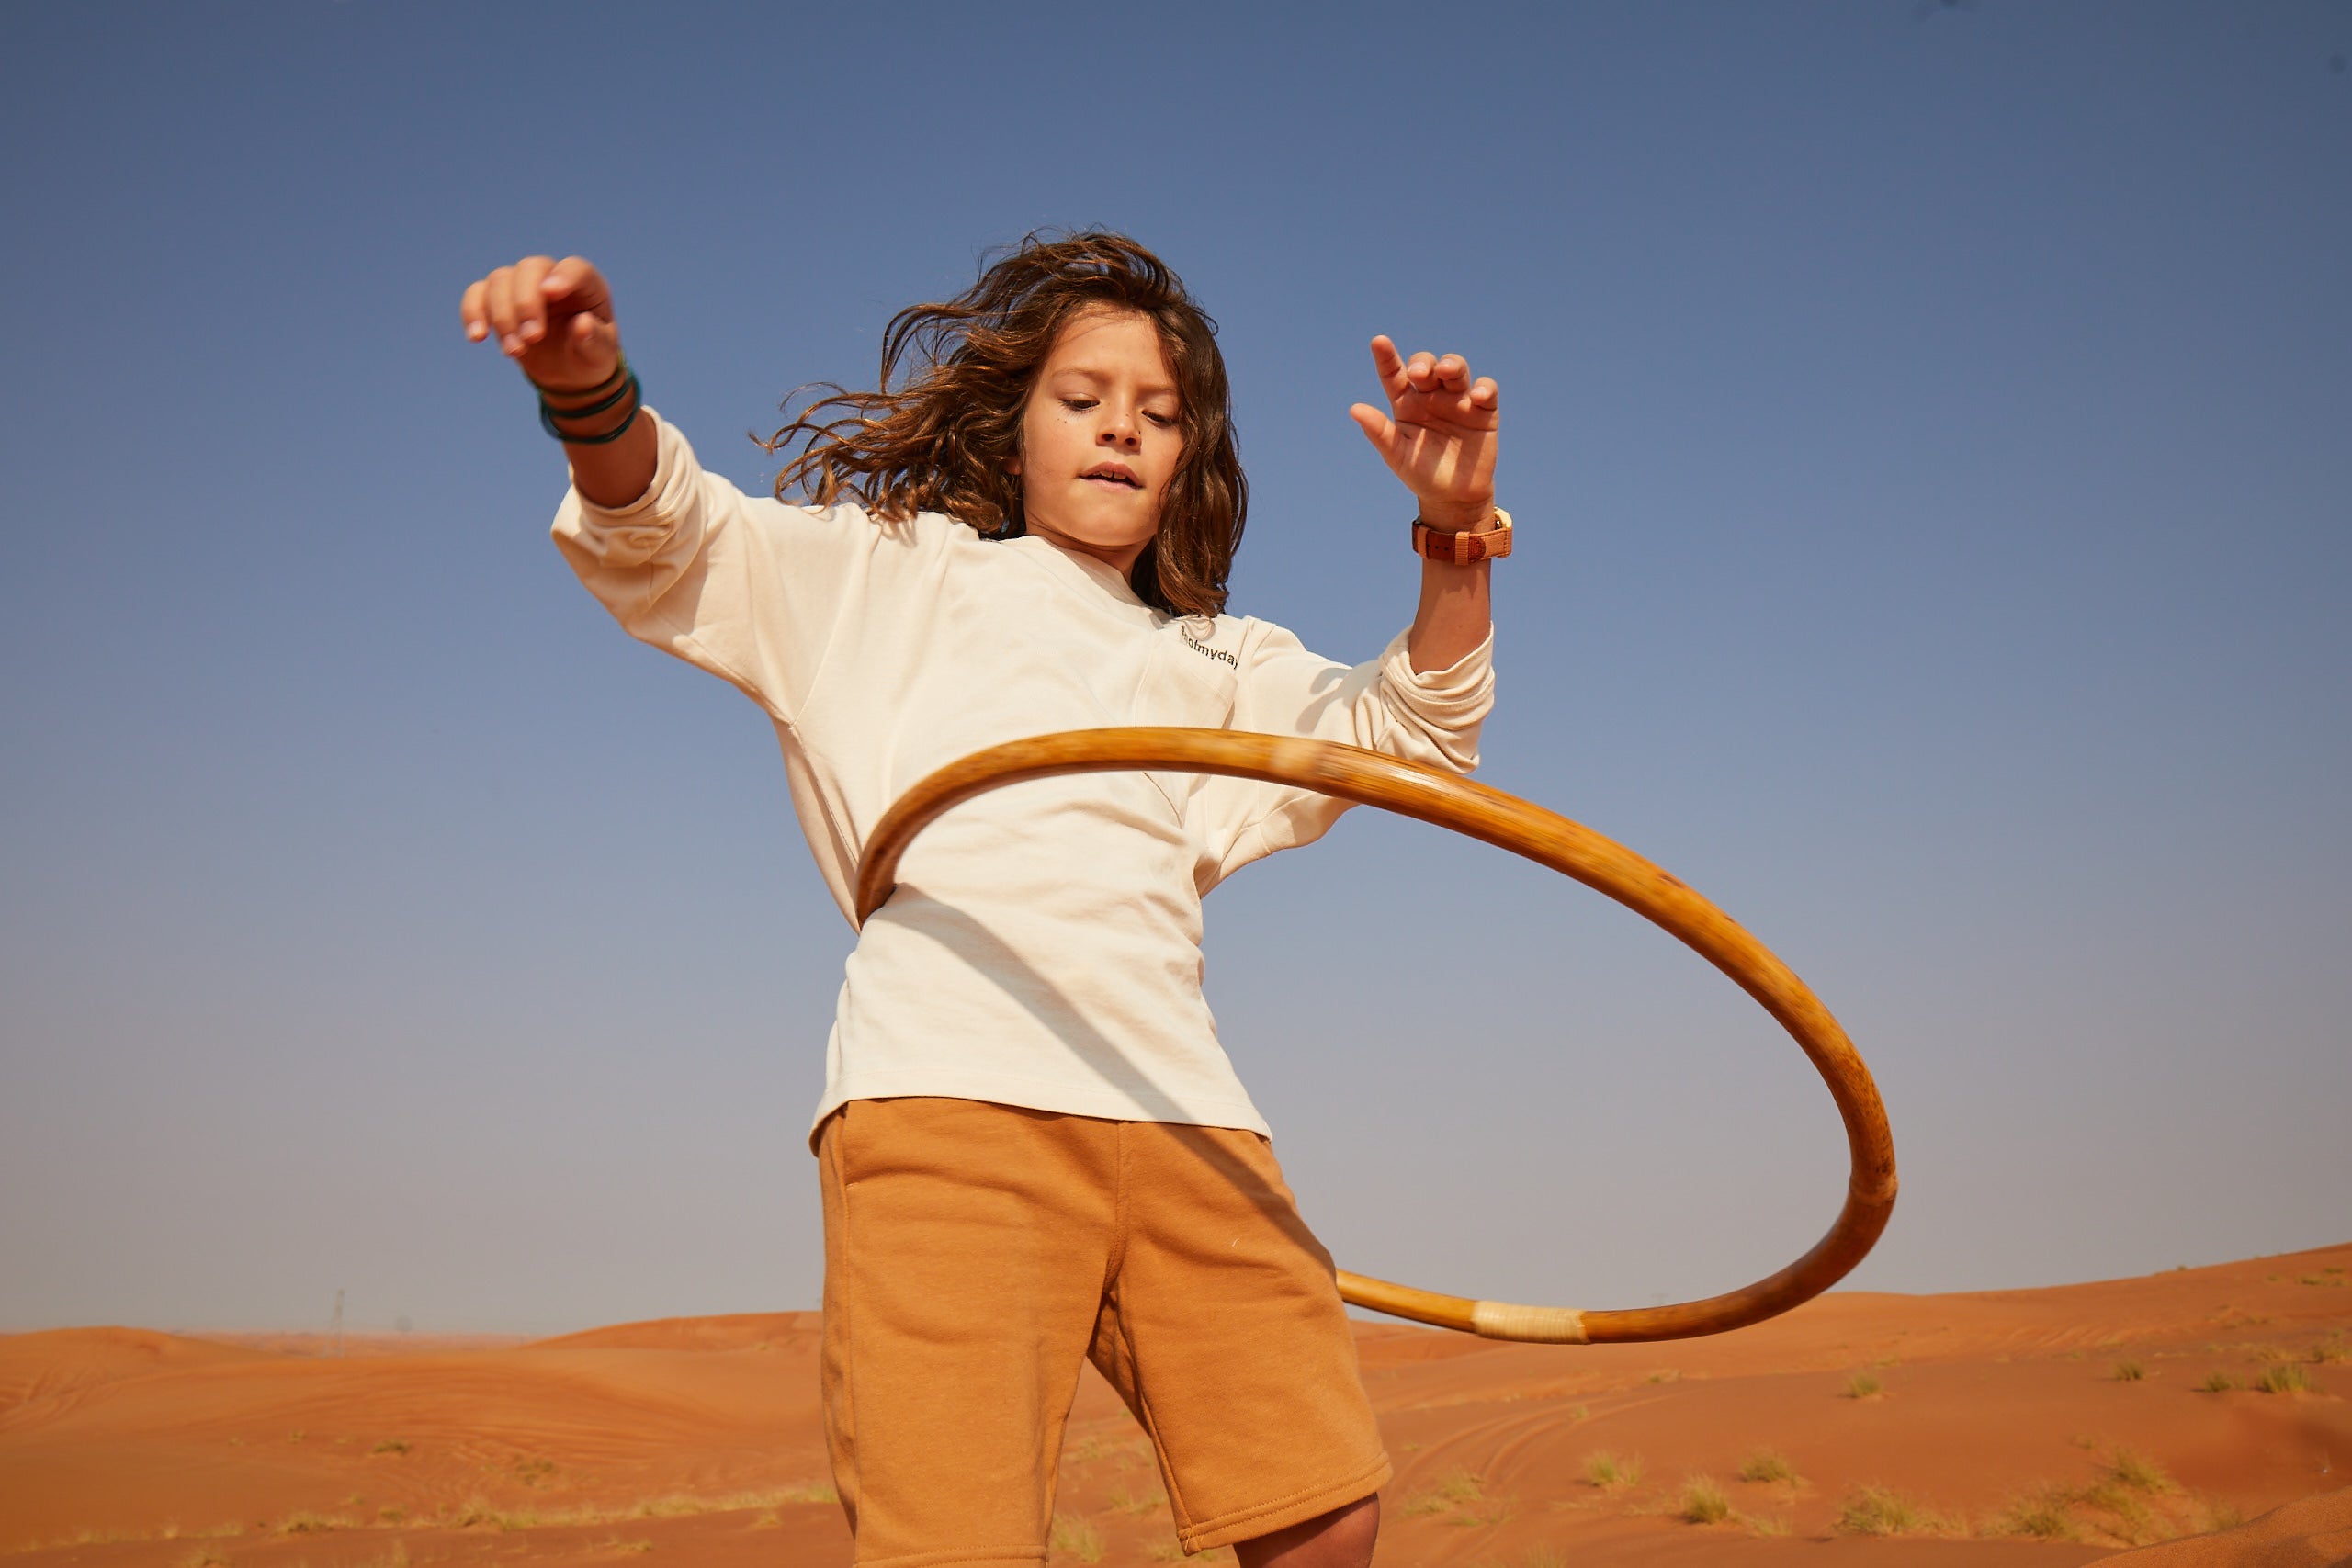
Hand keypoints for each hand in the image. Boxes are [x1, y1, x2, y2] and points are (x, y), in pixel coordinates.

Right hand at [460, 255, 622, 392]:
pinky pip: (477, 293)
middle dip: (526, 303)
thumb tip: (582, 325)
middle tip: (532, 339)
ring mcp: (522, 286)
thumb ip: (595, 341)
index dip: (563, 276)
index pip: (574, 269)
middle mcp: (551, 277)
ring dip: (502, 316)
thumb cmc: (589, 356)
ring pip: (501, 280)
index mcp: (586, 285)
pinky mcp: (498, 300)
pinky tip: (478, 337)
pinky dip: (473, 312)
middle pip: (530, 268)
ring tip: (515, 352)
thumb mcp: (600, 356)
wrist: (568, 370)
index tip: (550, 293)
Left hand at [1348, 336, 1499, 530]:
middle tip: (1419, 373)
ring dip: (1452, 364)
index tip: (1378, 342)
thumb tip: (1354, 409)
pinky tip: (1476, 397)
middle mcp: (1431, 396)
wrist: (1454, 497)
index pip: (1394, 374)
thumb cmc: (1420, 474)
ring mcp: (1457, 401)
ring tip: (1446, 371)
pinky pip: (1486, 389)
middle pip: (1427, 366)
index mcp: (1406, 404)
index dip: (1386, 357)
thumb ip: (1379, 432)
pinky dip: (1483, 388)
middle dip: (1424, 363)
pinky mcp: (1483, 410)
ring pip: (1456, 369)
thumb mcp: (1397, 455)